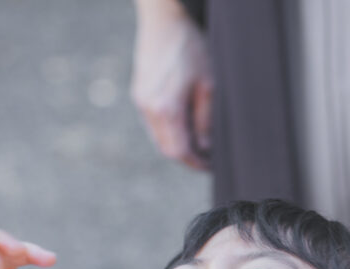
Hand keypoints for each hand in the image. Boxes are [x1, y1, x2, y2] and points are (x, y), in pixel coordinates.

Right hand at [130, 0, 212, 170]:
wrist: (163, 20)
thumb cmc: (189, 48)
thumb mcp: (208, 86)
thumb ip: (205, 120)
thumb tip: (205, 147)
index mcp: (166, 109)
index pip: (179, 151)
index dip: (196, 164)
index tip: (210, 167)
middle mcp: (149, 108)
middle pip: (167, 149)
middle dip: (187, 158)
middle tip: (208, 159)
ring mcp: (141, 101)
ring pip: (159, 138)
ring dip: (178, 145)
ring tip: (200, 144)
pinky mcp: (139, 93)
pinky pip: (153, 124)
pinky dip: (169, 131)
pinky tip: (186, 126)